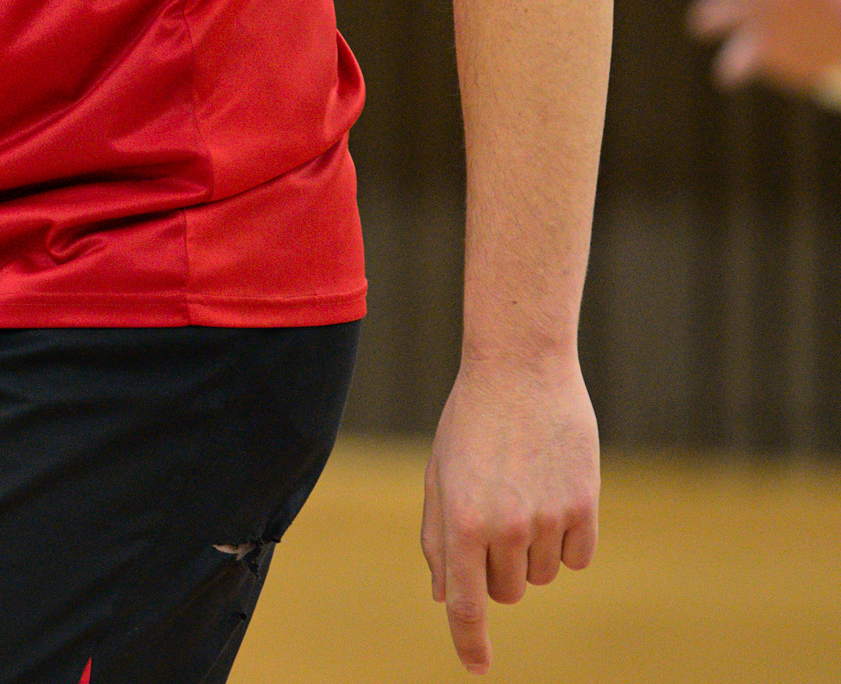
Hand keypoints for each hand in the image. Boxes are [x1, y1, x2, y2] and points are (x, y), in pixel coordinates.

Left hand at [420, 351, 598, 672]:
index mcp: (461, 521)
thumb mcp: (439, 477)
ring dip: (531, 553)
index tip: (477, 668)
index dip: (470, 641)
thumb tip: (445, 597)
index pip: (466, 603)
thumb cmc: (470, 424)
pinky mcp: (585, 508)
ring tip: (520, 496)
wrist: (520, 370)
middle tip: (491, 523)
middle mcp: (505, 527)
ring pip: (542, 576)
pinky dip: (566, 542)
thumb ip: (439, 539)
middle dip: (495, 571)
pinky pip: (577, 558)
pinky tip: (552, 497)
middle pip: (506, 591)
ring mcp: (549, 519)